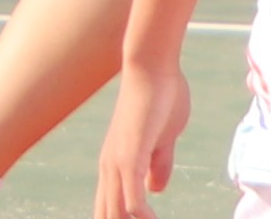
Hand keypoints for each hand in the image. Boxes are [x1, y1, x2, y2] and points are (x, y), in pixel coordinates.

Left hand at [90, 51, 195, 218]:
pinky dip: (141, 216)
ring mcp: (116, 163)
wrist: (154, 66)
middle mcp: (109, 168)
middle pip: (106, 216)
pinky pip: (131, 199)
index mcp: (115, 165)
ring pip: (114, 213)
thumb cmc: (161, 97)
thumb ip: (159, 165)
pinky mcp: (130, 156)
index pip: (108, 209)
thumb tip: (155, 190)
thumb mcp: (164, 140)